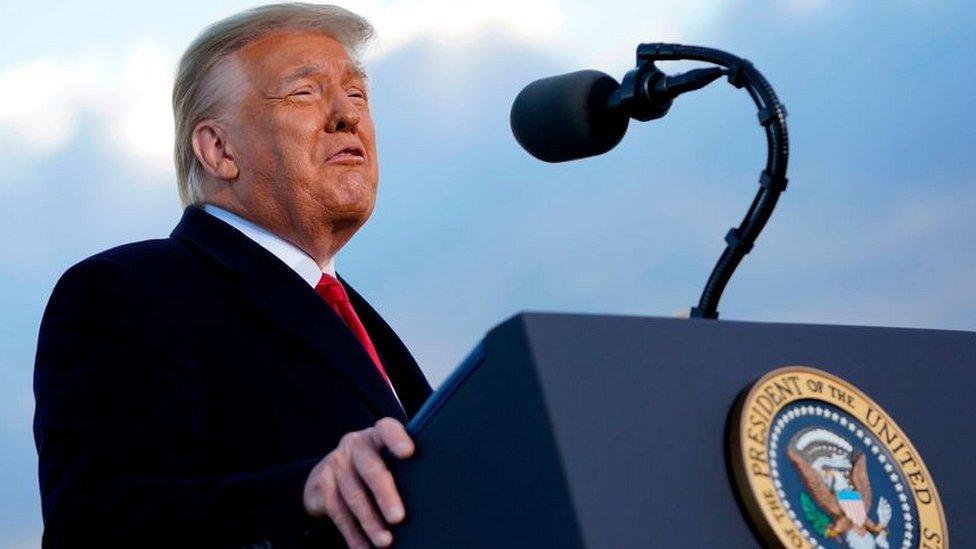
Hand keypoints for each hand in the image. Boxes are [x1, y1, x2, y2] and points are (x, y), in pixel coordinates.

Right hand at [303, 418, 414, 547]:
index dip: (396, 439)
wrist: (325, 474)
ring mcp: (336, 465)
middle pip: (371, 469)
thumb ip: (402, 468)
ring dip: (370, 522)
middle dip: (385, 495)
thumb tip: (433, 497)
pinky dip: (354, 534)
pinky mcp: (322, 486)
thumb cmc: (370, 468)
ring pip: (354, 496)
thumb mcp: (383, 459)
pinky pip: (339, 514)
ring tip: (386, 542)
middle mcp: (354, 446)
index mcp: (375, 436)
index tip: (409, 453)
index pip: (386, 429)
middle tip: (399, 518)